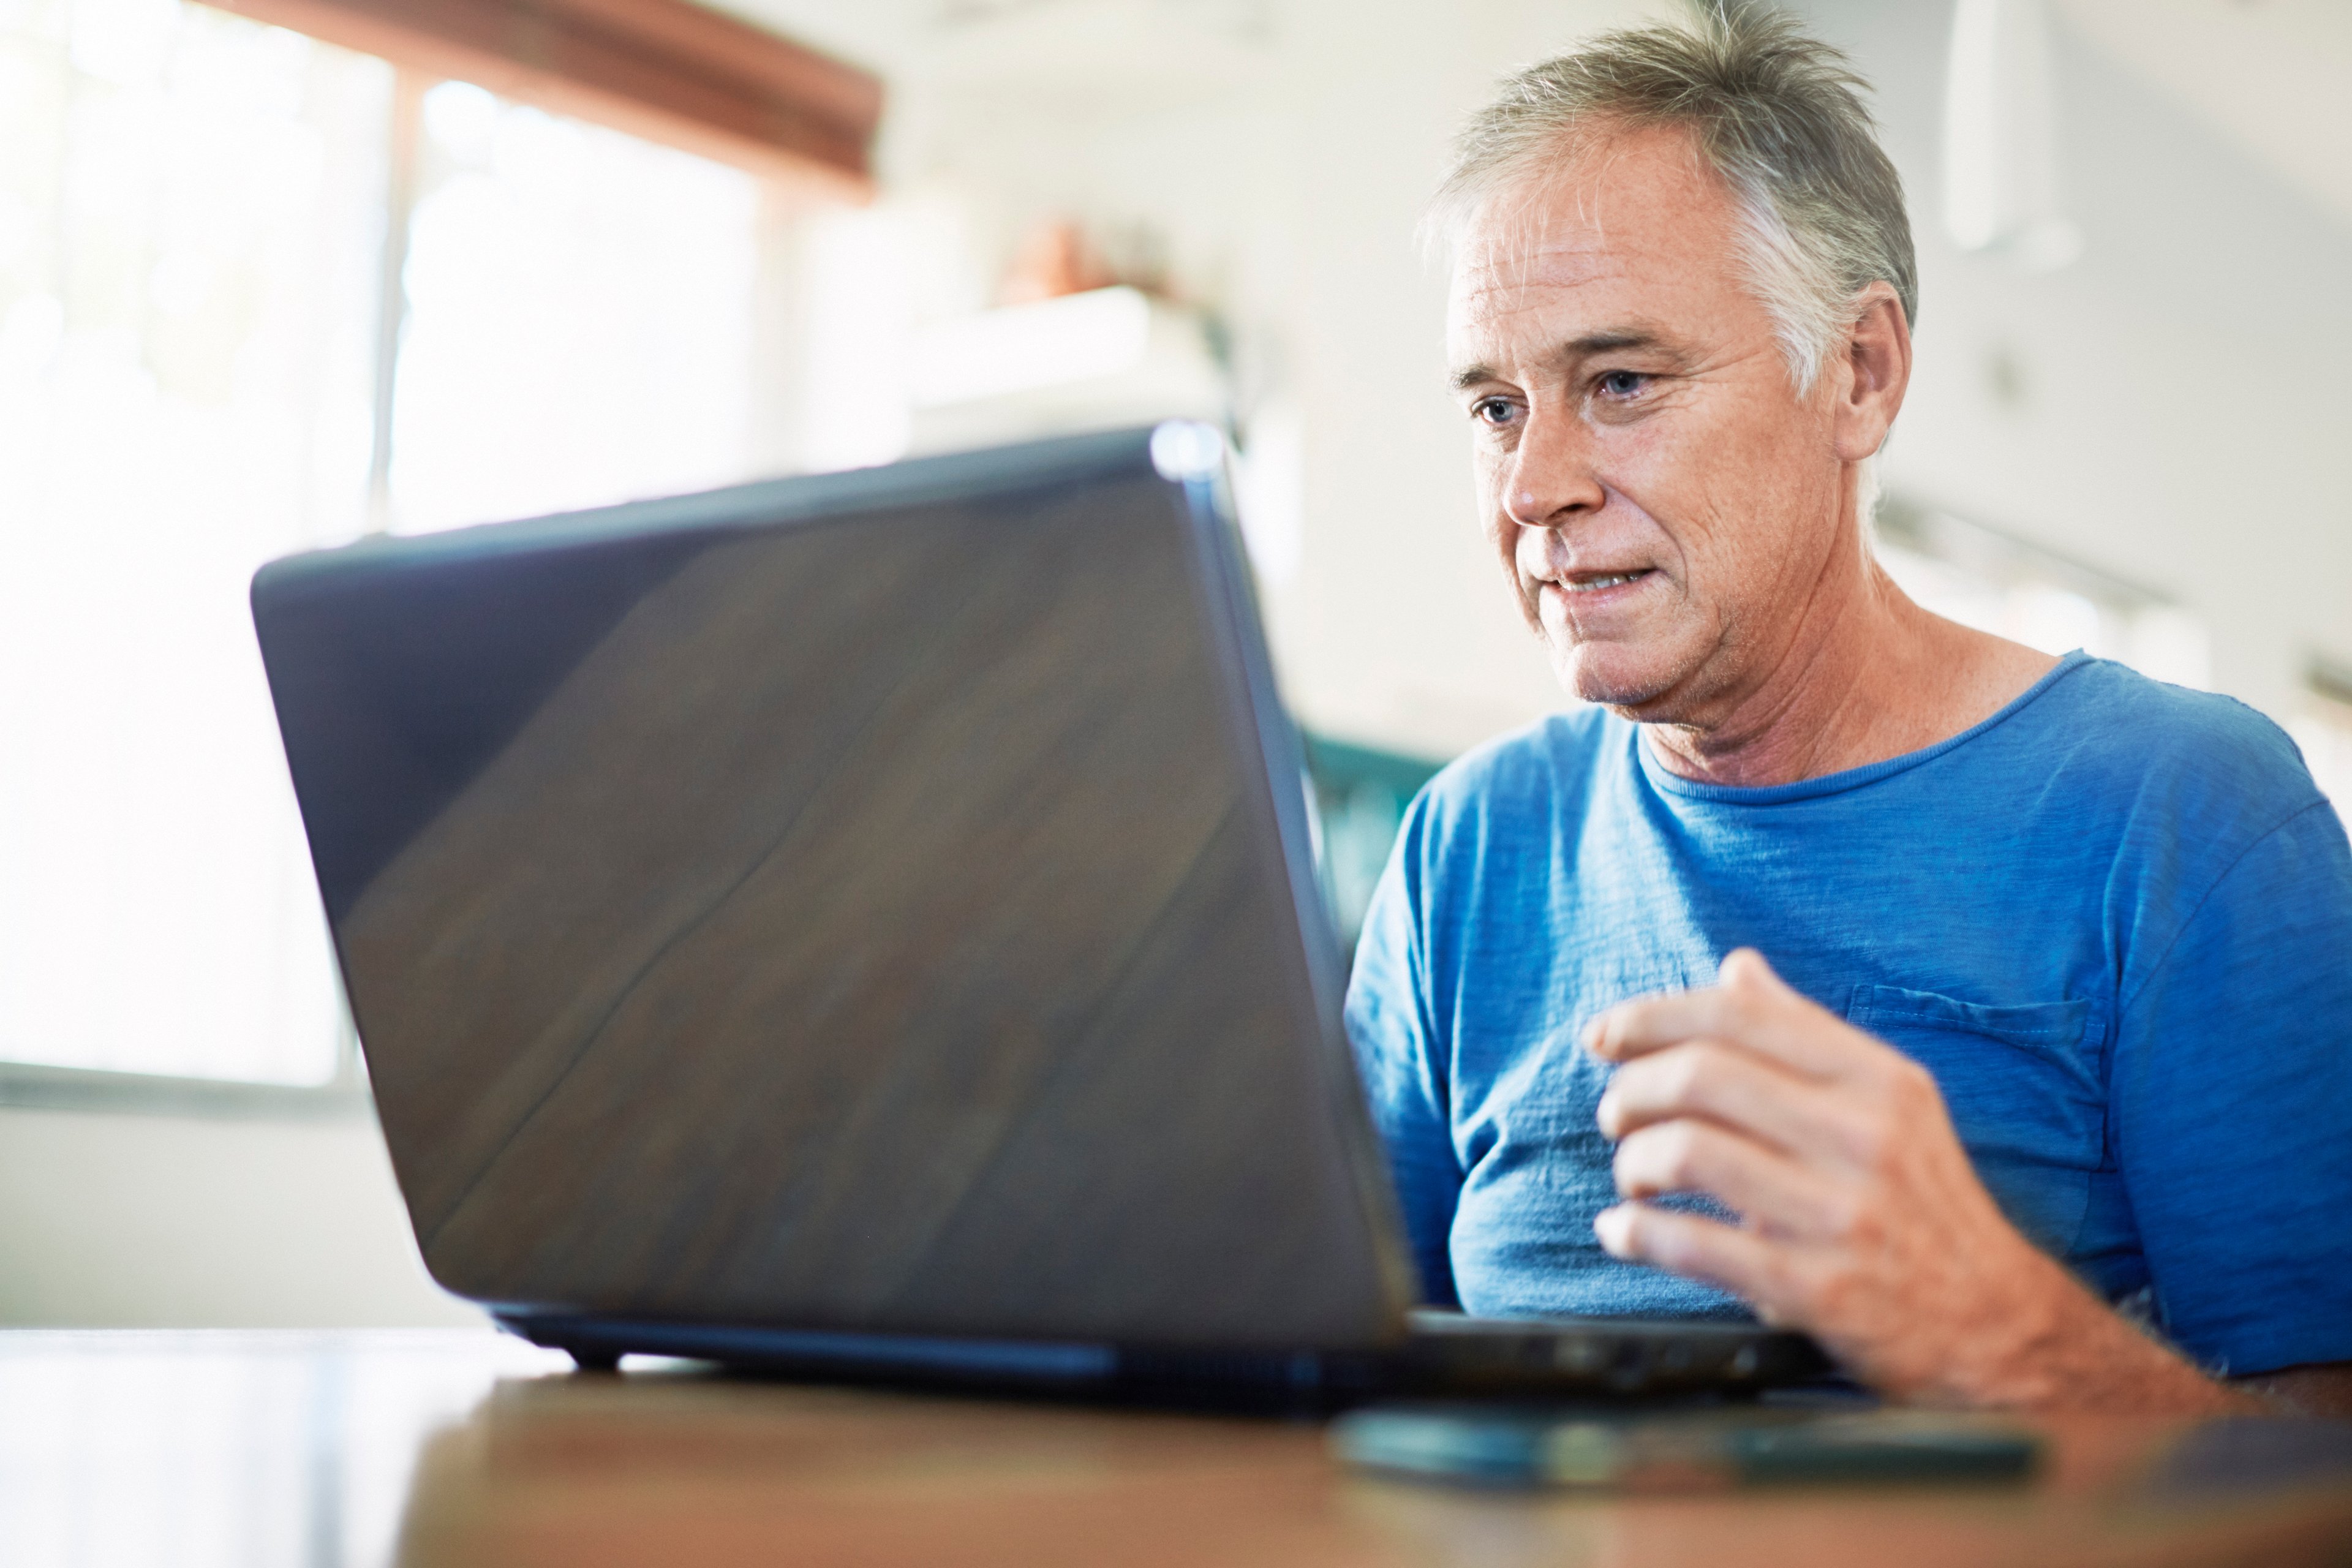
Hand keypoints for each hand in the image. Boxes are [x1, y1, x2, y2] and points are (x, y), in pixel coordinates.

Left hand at [1583, 949, 2244, 1410]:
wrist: (1997, 1325)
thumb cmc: (1924, 1205)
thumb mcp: (1889, 1104)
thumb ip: (1806, 1034)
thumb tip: (1736, 968)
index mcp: (1877, 1079)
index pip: (1739, 1016)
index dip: (1652, 1017)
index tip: (1604, 1036)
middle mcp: (1864, 1137)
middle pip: (1701, 1076)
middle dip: (1631, 1090)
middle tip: (1615, 1113)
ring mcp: (1841, 1214)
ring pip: (1688, 1153)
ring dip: (1632, 1160)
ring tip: (1632, 1175)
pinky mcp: (1819, 1290)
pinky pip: (1695, 1245)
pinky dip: (1637, 1233)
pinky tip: (1622, 1230)